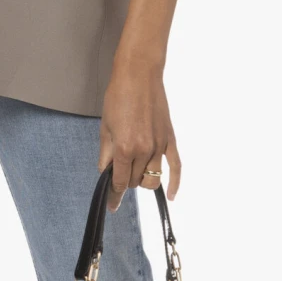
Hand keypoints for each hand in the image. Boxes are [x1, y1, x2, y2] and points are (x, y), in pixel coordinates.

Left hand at [98, 57, 181, 211]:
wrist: (139, 75)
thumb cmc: (118, 97)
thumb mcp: (105, 127)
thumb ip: (106, 154)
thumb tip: (106, 172)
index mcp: (124, 148)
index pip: (119, 181)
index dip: (114, 195)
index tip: (111, 205)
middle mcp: (144, 150)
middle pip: (135, 181)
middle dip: (126, 181)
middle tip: (119, 171)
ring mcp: (159, 146)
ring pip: (153, 179)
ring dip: (143, 181)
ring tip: (135, 172)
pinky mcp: (170, 139)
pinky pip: (176, 167)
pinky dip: (174, 184)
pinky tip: (170, 195)